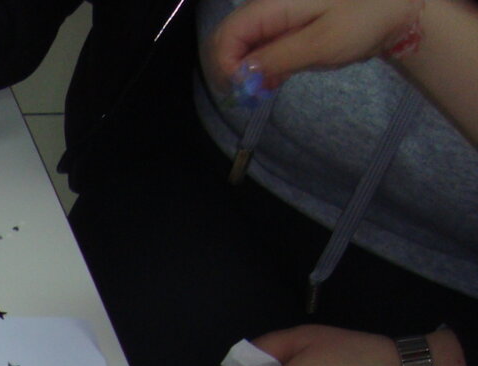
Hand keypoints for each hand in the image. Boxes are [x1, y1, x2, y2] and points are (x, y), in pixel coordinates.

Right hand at [208, 0, 423, 89]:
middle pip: (226, 38)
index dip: (224, 66)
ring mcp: (274, 13)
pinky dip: (257, 66)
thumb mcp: (321, 44)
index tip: (242, 92)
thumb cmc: (365, 19)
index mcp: (273, 3)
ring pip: (238, 44)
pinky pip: (256, 45)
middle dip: (229, 70)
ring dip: (243, 71)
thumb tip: (239, 76)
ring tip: (263, 89)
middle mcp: (267, 4)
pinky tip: (271, 79)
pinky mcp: (283, 24)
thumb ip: (276, 58)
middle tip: (249, 96)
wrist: (399, 5)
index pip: (226, 35)